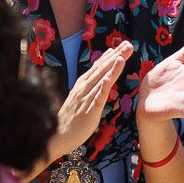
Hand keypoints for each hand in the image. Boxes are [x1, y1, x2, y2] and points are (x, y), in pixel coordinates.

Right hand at [36, 41, 130, 172]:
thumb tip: (99, 81)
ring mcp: (85, 99)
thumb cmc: (68, 122)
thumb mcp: (80, 102)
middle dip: (116, 56)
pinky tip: (108, 79)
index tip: (120, 45)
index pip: (97, 68)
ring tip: (122, 55)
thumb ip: (89, 91)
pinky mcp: (88, 112)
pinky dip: (102, 88)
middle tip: (128, 44)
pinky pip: (97, 98)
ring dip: (111, 67)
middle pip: (101, 70)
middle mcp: (83, 89)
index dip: (109, 57)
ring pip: (100, 80)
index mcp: (81, 86)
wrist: (55, 139)